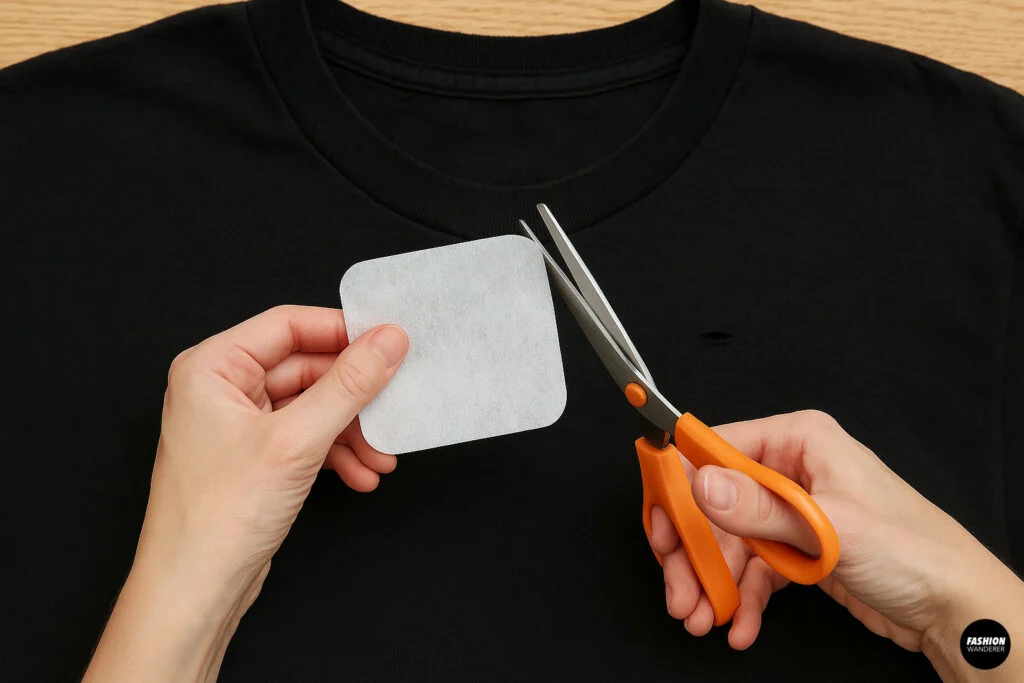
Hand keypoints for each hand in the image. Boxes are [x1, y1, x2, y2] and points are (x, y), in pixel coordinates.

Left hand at [84, 306, 407, 682]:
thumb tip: (388, 341)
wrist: (193, 592)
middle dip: (354, 396)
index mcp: (212, 366)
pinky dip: (337, 453)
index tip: (390, 341)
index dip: (343, 331)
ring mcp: (238, 424)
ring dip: (351, 431)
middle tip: (394, 406)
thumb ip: (348, 385)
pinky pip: (306, 437)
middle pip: (306, 367)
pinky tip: (362, 475)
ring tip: (382, 457)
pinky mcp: (254, 457)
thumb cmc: (217, 519)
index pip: (289, 325)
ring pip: (312, 406)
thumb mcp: (296, 441)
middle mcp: (221, 388)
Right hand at [652, 410, 1022, 679]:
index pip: (716, 450)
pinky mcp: (800, 551)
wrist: (957, 608)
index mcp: (799, 440)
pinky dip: (742, 600)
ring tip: (703, 619)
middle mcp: (792, 471)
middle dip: (695, 553)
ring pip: (730, 543)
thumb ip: (760, 508)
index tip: (660, 528)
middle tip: (679, 591)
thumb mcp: (830, 527)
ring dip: (713, 584)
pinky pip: (754, 571)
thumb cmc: (914, 550)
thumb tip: (703, 484)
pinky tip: (740, 626)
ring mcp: (794, 513)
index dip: (681, 488)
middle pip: (716, 504)